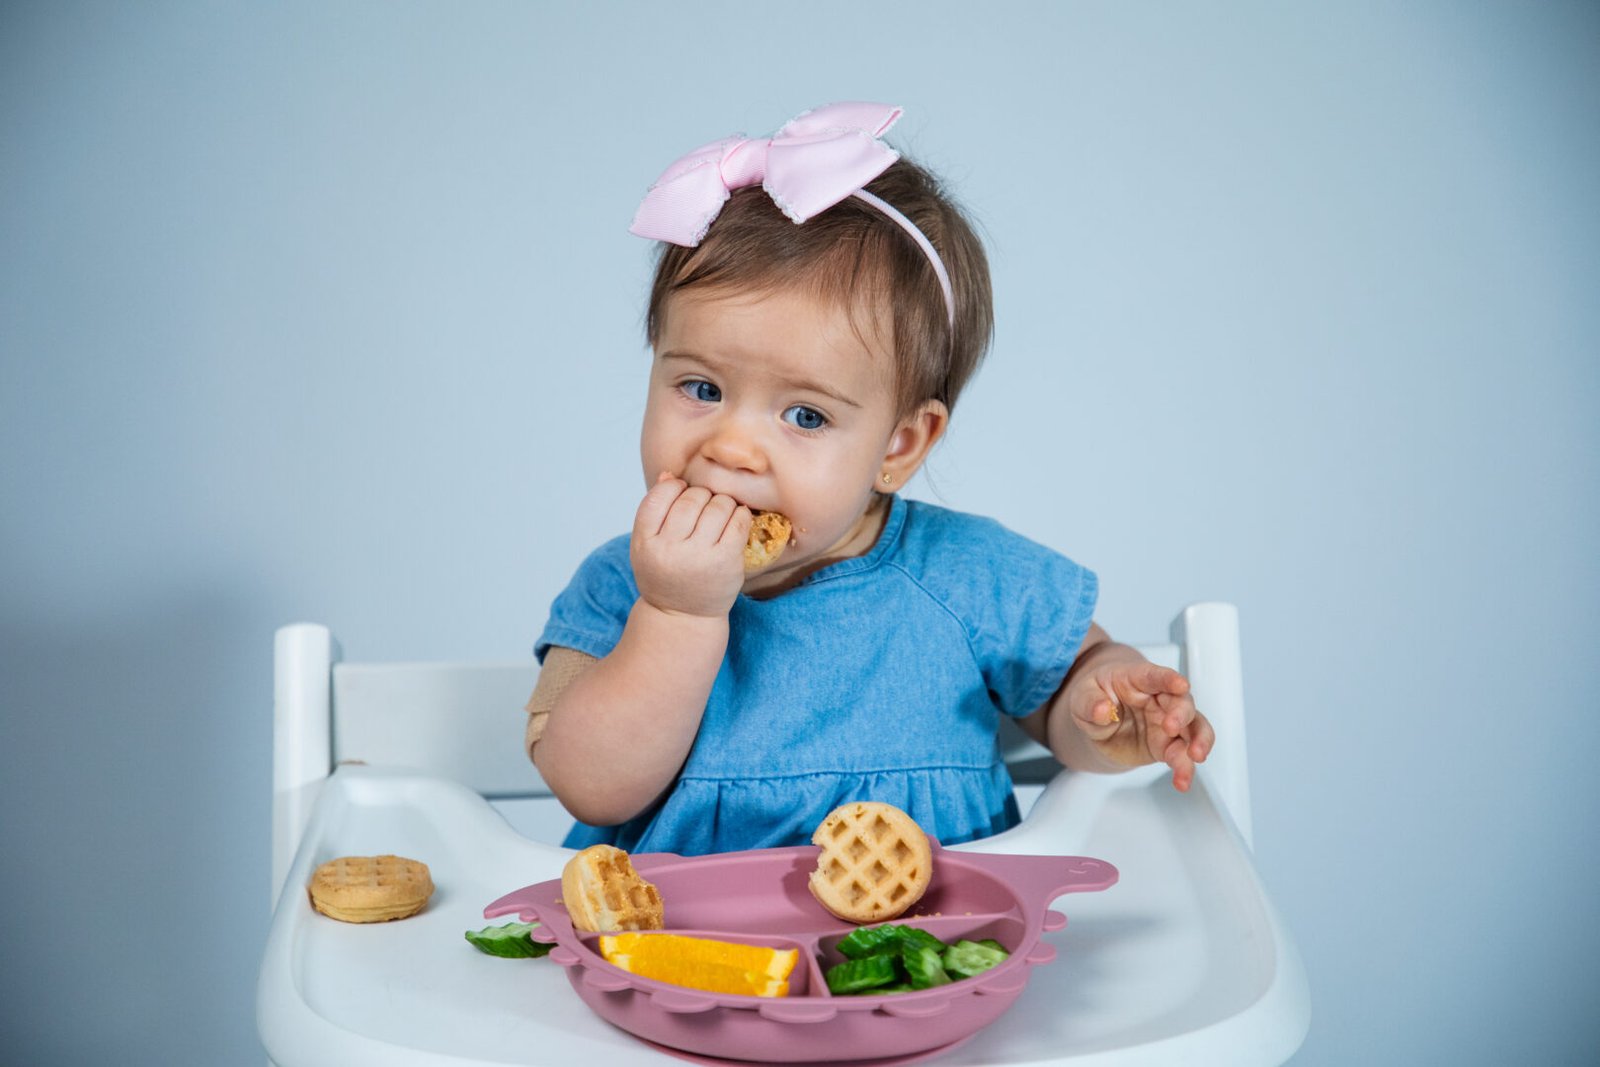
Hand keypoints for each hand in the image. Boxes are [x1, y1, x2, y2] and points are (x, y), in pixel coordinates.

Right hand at [631, 473, 751, 618]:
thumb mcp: (646, 546)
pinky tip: (734, 519)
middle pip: (690, 499)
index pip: (658, 497)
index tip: (681, 492)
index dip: (673, 487)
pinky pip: (738, 521)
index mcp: (645, 543)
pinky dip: (739, 514)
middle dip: (700, 495)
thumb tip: (669, 475)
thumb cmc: (665, 574)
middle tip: (704, 505)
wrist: (682, 617)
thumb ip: (654, 511)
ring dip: (722, 502)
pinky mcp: (726, 561)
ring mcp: (700, 556)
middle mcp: (670, 549)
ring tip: (720, 513)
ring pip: (717, 505)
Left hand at [1070, 656, 1213, 790]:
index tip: (1181, 685)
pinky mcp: (1168, 745)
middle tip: (1171, 727)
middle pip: (1181, 702)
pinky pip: (1183, 754)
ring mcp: (1168, 721)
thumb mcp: (1082, 696)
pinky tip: (1183, 780)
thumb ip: (1091, 702)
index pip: (1156, 676)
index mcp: (1138, 679)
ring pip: (1194, 728)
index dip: (1169, 679)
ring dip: (1199, 741)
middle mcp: (1159, 698)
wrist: (1098, 718)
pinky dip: (1185, 768)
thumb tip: (1102, 711)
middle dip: (1181, 714)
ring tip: (1195, 757)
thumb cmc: (1095, 696)